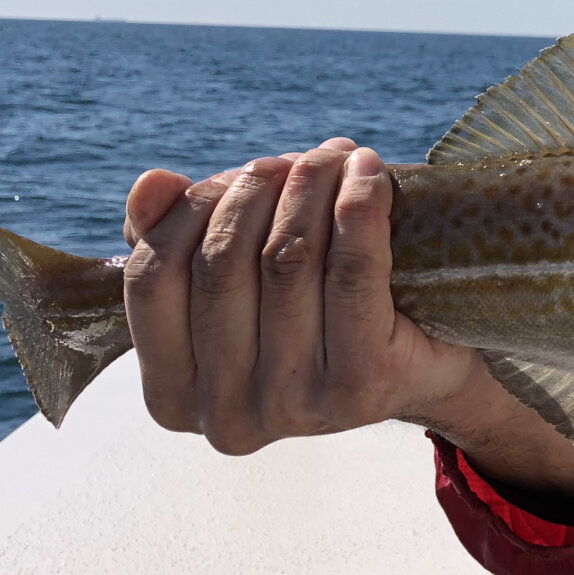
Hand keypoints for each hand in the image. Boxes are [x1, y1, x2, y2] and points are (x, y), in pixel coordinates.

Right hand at [122, 140, 573, 493]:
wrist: (422, 369)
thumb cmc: (312, 318)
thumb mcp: (236, 285)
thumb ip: (176, 239)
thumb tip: (153, 183)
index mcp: (172, 397)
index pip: (152, 279)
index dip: (189, 211)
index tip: (233, 174)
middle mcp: (225, 417)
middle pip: (222, 263)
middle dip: (257, 190)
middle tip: (296, 160)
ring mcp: (295, 408)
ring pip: (288, 258)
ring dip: (310, 188)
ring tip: (333, 157)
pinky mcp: (364, 386)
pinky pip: (353, 273)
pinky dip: (358, 207)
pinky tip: (367, 174)